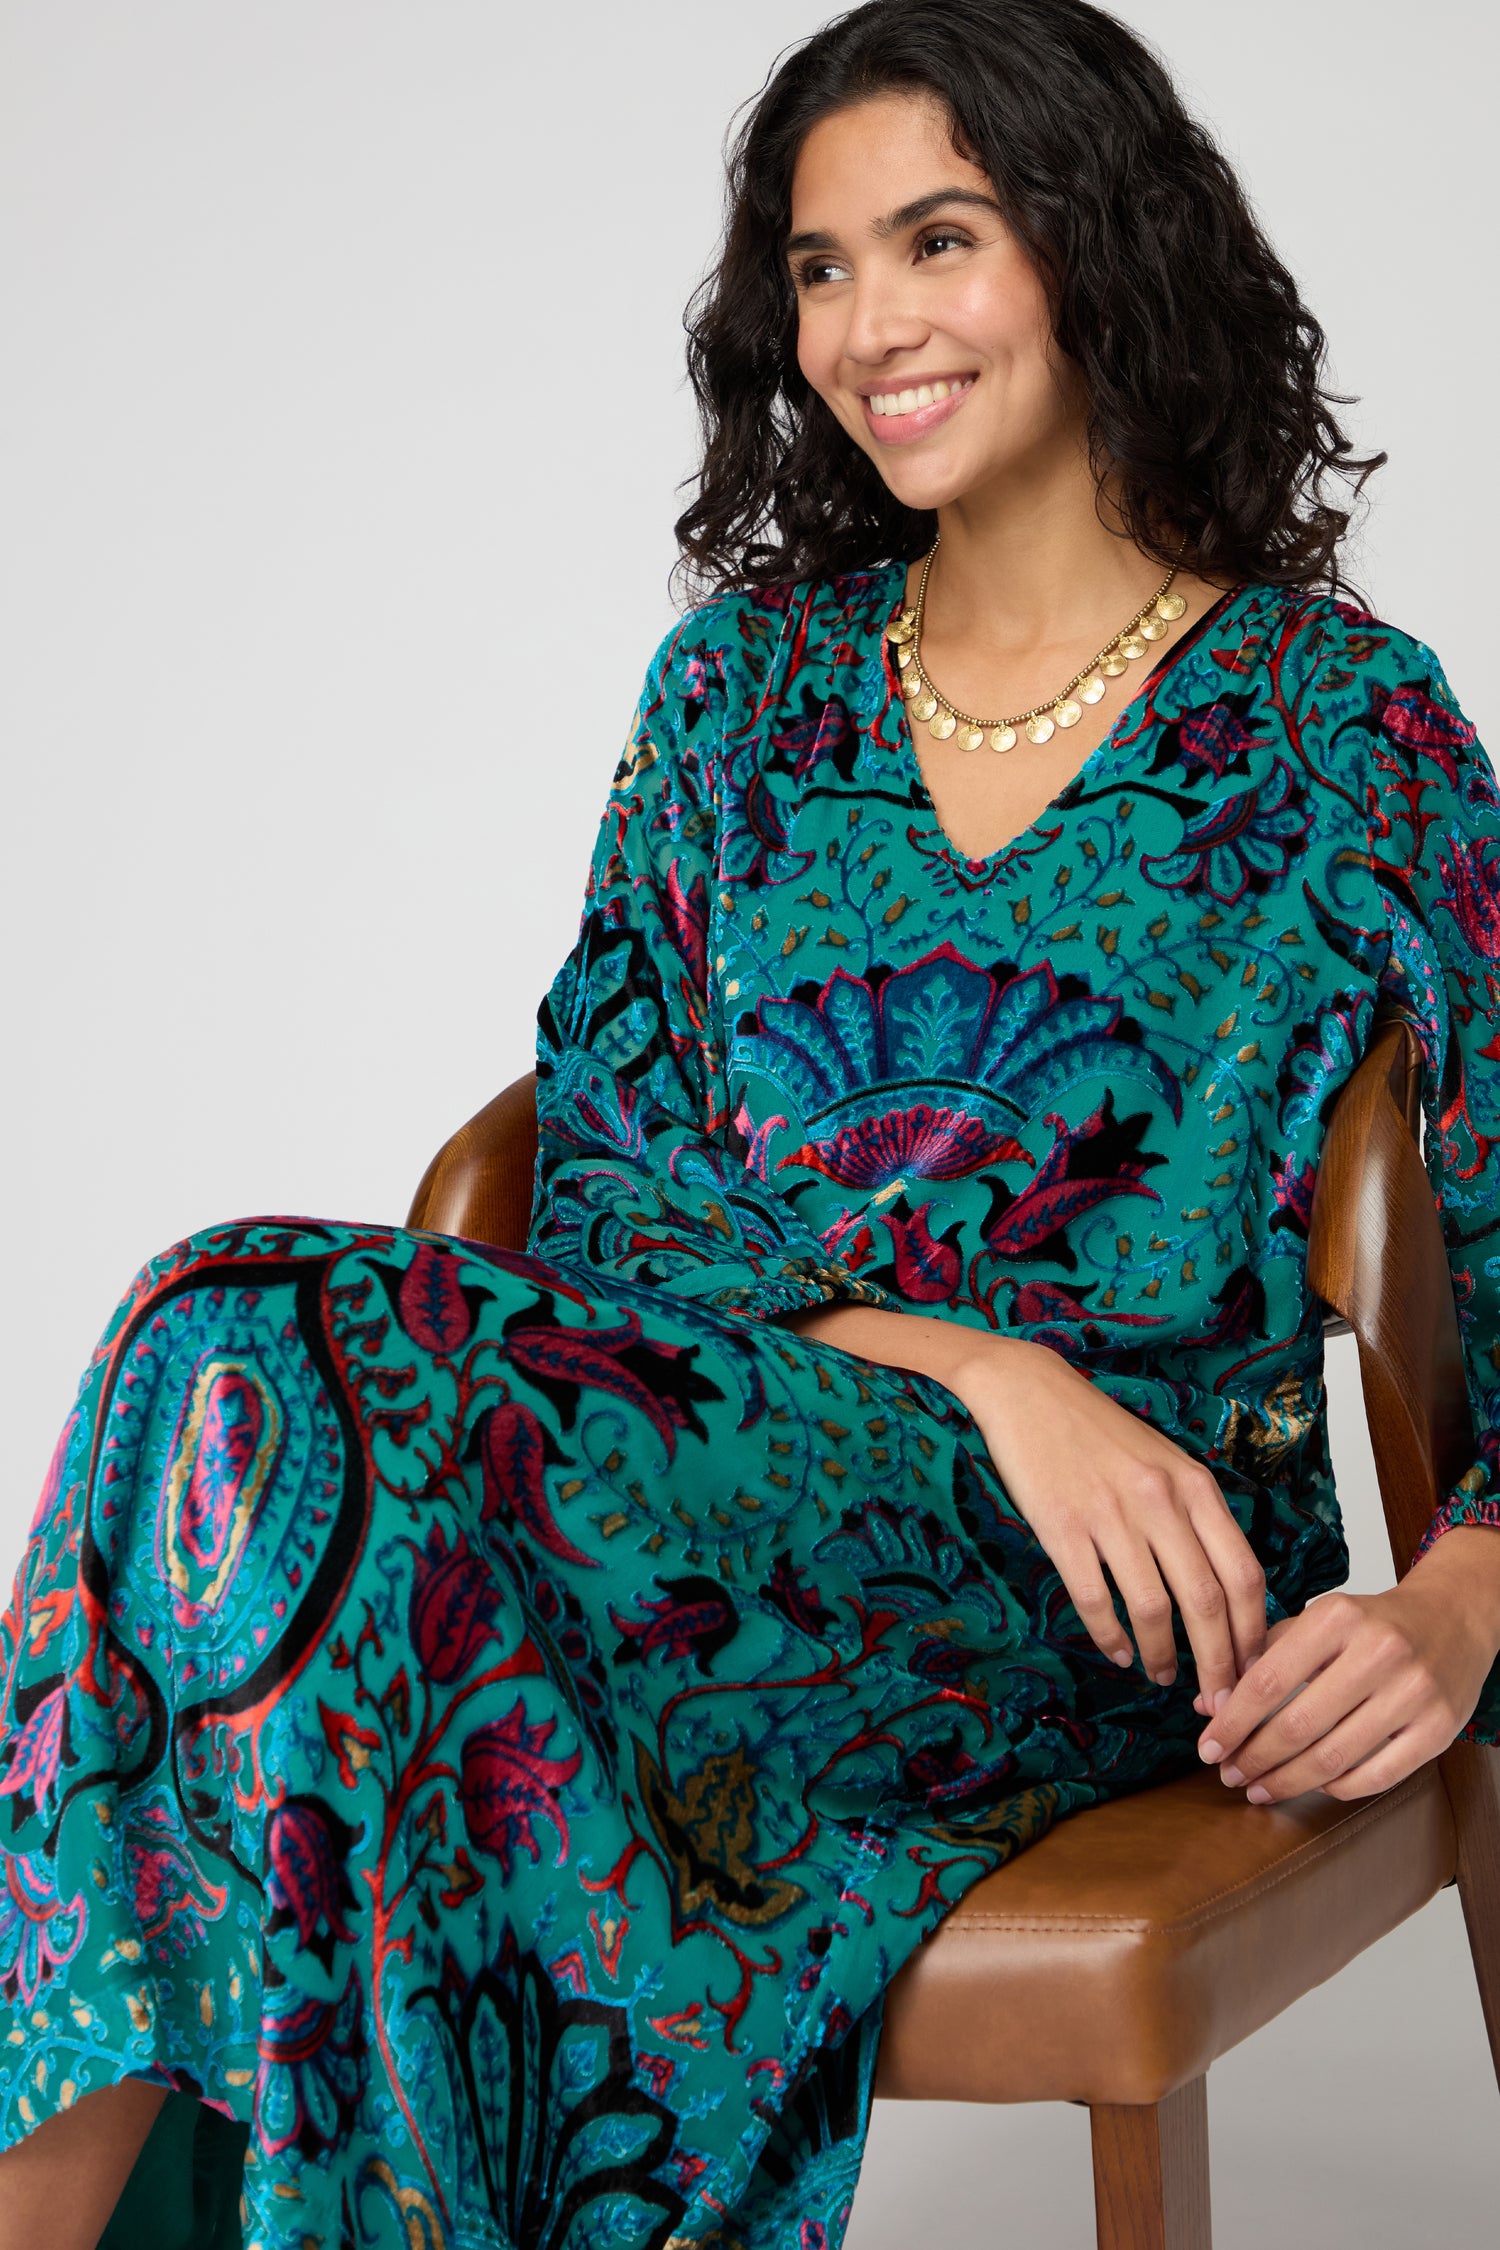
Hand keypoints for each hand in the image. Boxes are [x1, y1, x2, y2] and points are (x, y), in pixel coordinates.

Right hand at [952, 1335, 1266, 1707]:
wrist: (1029, 1391)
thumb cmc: (1099, 1431)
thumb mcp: (1166, 1462)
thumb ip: (1196, 1516)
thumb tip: (1223, 1592)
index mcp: (1195, 1486)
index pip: (1244, 1574)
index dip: (1253, 1634)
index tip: (1253, 1670)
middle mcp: (1161, 1501)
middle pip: (1207, 1603)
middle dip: (1218, 1664)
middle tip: (1217, 1700)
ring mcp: (1110, 1514)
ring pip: (1154, 1608)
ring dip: (1163, 1656)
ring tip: (1161, 1676)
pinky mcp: (1062, 1526)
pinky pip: (1096, 1599)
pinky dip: (1111, 1637)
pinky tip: (1118, 1652)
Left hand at [1195, 1545, 1499, 1802]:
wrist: (1453, 1619)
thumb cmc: (1372, 1625)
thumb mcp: (1317, 1622)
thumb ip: (1262, 1657)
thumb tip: (1209, 1707)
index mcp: (1337, 1617)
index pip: (1268, 1681)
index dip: (1232, 1722)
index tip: (1208, 1748)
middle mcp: (1378, 1652)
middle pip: (1298, 1725)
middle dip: (1254, 1758)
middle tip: (1229, 1774)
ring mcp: (1412, 1693)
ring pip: (1334, 1757)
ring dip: (1287, 1782)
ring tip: (1259, 1788)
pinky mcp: (1438, 1729)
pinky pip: (1377, 1776)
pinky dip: (1338, 1787)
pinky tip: (1314, 1786)